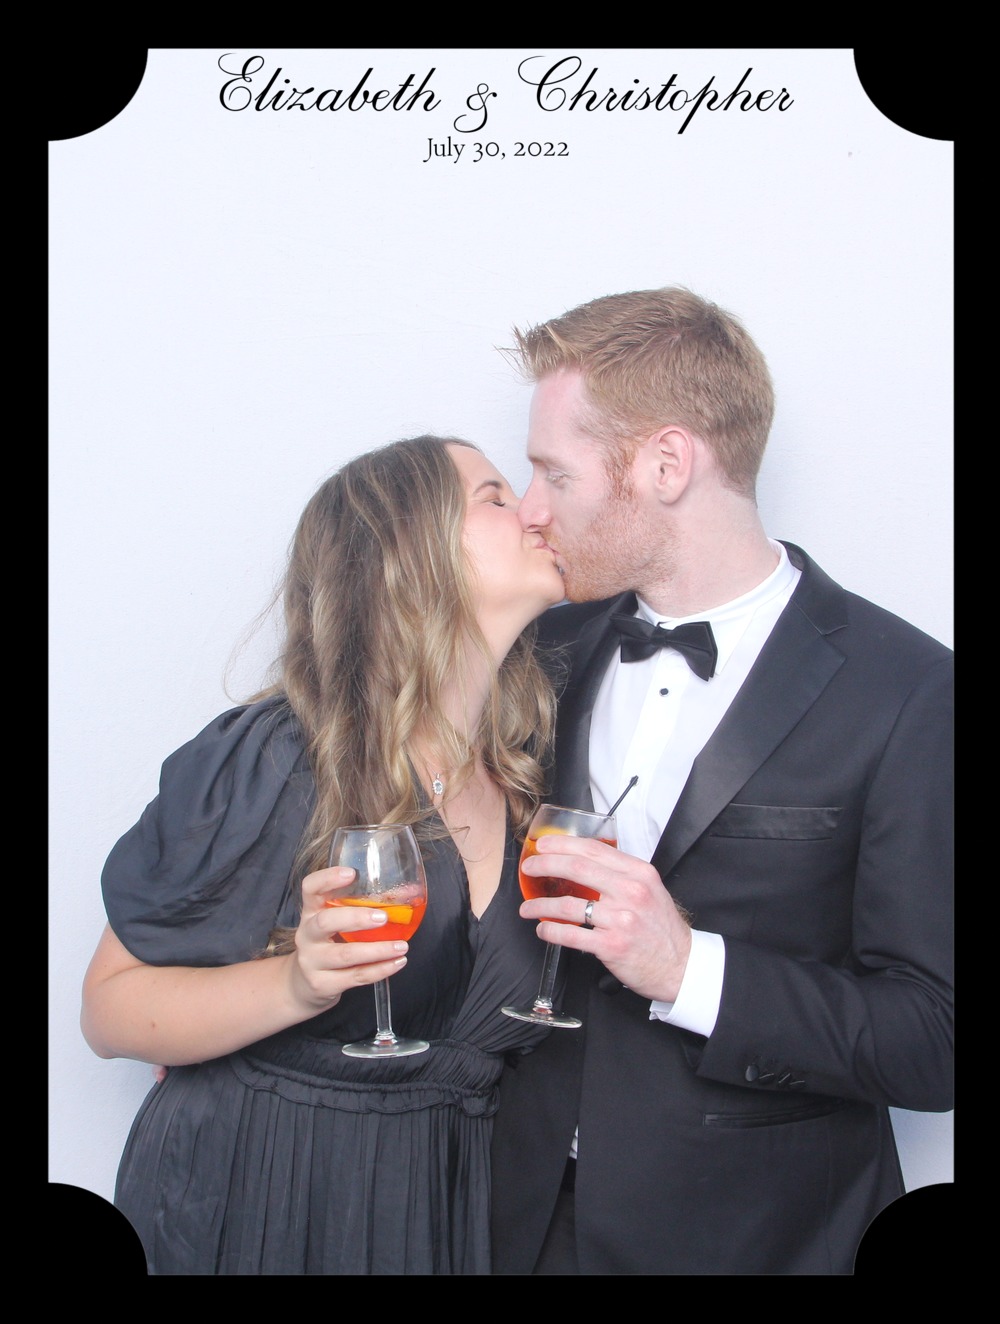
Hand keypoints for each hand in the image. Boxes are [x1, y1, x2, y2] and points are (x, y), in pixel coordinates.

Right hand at [287, 866, 409, 1013]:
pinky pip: (355, 977)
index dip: (327, 878)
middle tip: (382, 917)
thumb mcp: (337, 924)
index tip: (351, 873)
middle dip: (356, 918)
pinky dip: (379, 970)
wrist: (304, 986)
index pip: (310, 888)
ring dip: (377, 950)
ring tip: (401, 946)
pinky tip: (397, 962)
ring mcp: (311, 961)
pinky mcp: (322, 984)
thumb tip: (409, 893)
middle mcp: (307, 935)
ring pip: (345, 955)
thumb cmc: (329, 945)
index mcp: (311, 912)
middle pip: (325, 922)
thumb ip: (364, 908)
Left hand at [519, 835, 692, 1002]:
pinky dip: (551, 931)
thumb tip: (581, 863)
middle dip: (546, 865)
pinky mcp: (611, 945)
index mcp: (639, 873)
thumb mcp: (649, 889)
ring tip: (527, 908)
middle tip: (528, 868)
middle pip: (577, 868)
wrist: (681, 965)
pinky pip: (571, 934)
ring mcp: (621, 919)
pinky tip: (543, 929)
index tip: (543, 844)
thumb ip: (620, 875)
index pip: (594, 849)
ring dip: (541, 905)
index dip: (563, 844)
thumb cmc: (661, 928)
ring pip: (568, 904)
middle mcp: (630, 892)